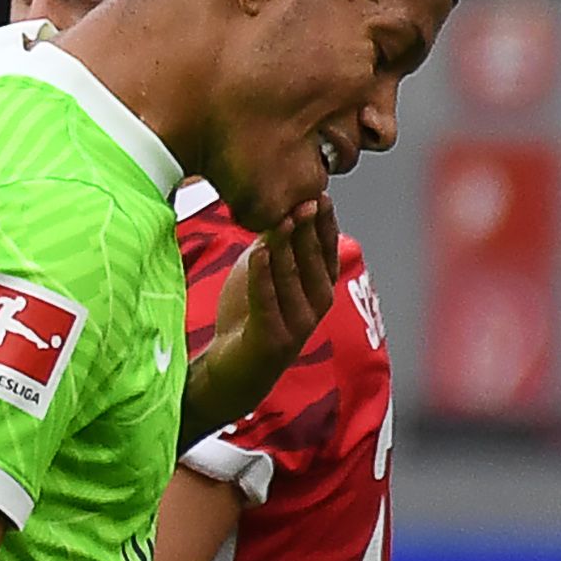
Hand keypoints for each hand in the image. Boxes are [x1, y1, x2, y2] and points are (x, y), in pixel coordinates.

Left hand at [184, 197, 340, 439]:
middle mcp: (316, 305)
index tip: (321, 195)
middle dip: (310, 228)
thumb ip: (275, 247)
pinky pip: (268, 300)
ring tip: (283, 218)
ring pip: (293, 277)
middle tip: (306, 199)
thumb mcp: (264, 274)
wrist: (233, 366)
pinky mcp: (273, 337)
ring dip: (288, 246)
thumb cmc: (251, 315)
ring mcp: (298, 323)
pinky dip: (264, 275)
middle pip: (314, 260)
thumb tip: (279, 209)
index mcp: (319, 287)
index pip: (327, 250)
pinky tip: (260, 251)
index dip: (325, 223)